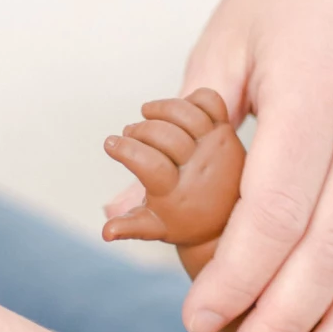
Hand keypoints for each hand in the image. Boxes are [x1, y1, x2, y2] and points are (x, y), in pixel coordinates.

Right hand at [102, 90, 243, 266]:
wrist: (226, 218)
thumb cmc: (183, 221)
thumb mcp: (154, 227)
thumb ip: (129, 226)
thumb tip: (105, 232)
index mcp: (176, 191)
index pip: (149, 164)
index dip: (125, 151)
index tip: (109, 145)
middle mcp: (198, 166)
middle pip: (165, 135)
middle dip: (139, 130)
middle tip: (129, 134)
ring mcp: (214, 146)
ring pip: (187, 112)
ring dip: (161, 107)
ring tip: (146, 113)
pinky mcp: (225, 131)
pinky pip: (211, 101)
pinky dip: (191, 99)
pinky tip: (174, 109)